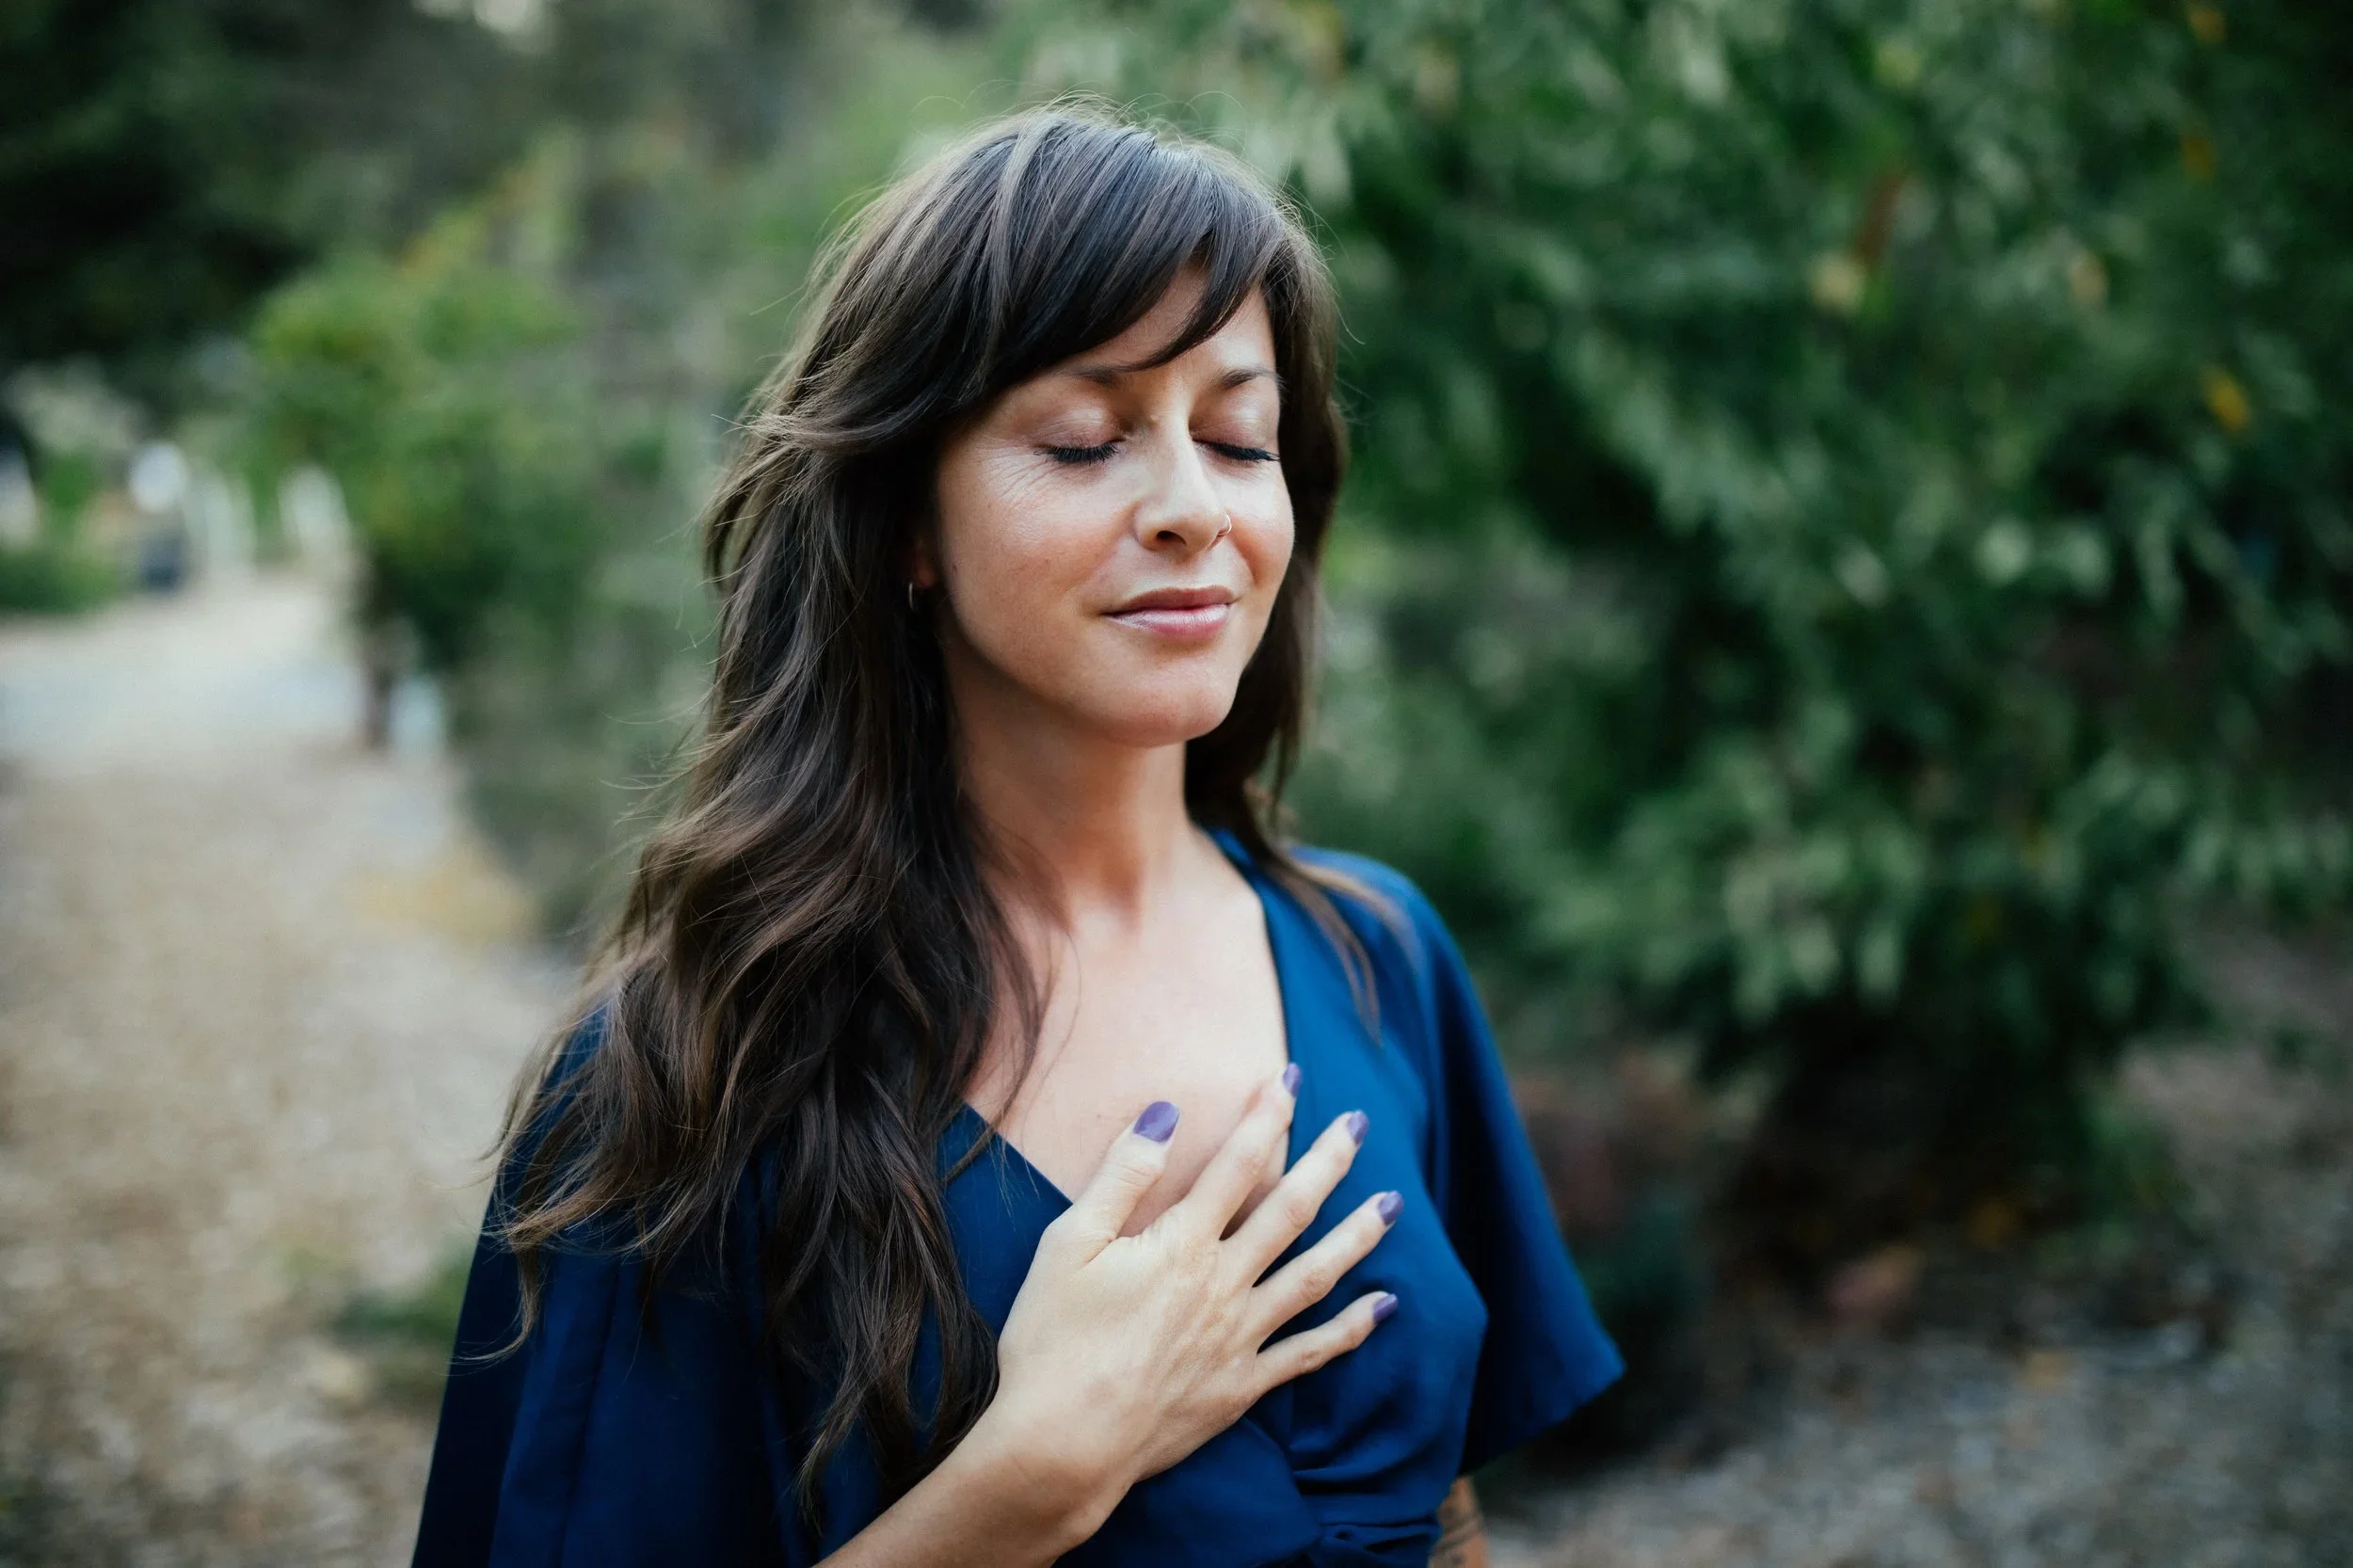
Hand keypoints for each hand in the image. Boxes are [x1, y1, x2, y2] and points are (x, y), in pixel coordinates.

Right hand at [975, 1069, 1401, 1533]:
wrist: (1059, 1446)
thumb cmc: (1049, 1341)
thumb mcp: (1068, 1244)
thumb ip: (1122, 1175)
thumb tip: (1166, 1113)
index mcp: (1180, 1244)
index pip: (1237, 1165)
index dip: (1268, 1117)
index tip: (1291, 1079)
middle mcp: (1222, 1284)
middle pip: (1291, 1210)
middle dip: (1329, 1161)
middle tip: (1360, 1123)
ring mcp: (1238, 1338)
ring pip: (1315, 1276)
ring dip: (1358, 1236)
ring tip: (1394, 1205)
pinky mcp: (1240, 1386)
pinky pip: (1309, 1353)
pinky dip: (1351, 1330)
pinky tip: (1382, 1307)